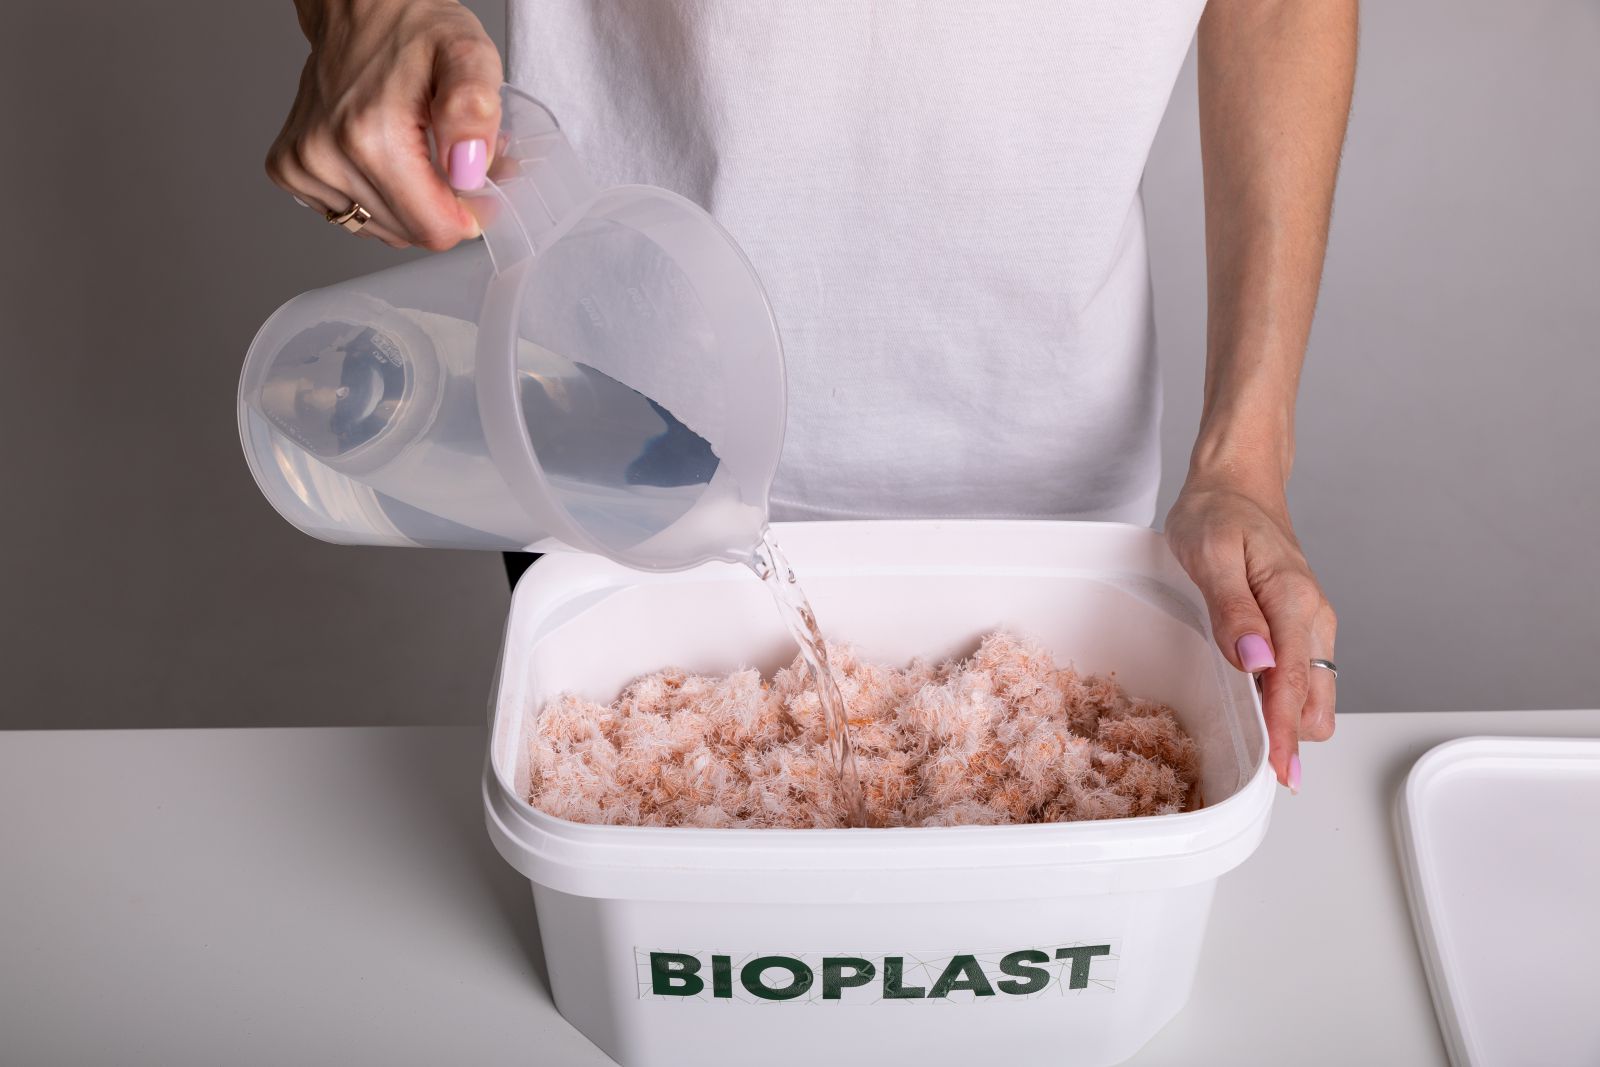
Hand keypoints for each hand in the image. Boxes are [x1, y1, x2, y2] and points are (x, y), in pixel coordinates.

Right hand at [266, 0, 501, 249]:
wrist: (359, 6)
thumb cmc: (415, 29)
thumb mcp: (467, 54)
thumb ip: (474, 111)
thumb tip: (468, 170)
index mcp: (369, 136)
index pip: (434, 230)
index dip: (469, 214)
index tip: (478, 181)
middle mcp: (325, 155)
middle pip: (409, 234)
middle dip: (441, 204)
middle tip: (450, 155)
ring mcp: (302, 166)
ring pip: (383, 230)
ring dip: (411, 202)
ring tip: (418, 151)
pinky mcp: (290, 170)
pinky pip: (354, 216)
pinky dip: (379, 198)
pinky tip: (385, 157)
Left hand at [1164, 477, 1336, 791]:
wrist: (1236, 483)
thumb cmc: (1218, 513)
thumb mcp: (1211, 554)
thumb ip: (1233, 610)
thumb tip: (1255, 662)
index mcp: (1294, 601)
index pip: (1295, 682)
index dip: (1285, 731)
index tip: (1279, 770)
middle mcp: (1314, 617)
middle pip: (1316, 700)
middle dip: (1293, 738)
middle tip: (1262, 769)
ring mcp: (1311, 624)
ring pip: (1316, 694)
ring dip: (1292, 724)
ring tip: (1260, 752)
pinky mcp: (1301, 627)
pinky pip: (1304, 678)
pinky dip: (1288, 703)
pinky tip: (1262, 714)